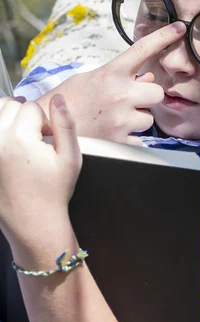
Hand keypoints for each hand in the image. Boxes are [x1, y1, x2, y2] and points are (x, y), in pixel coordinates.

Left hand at [0, 95, 80, 243]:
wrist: (33, 222)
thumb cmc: (54, 192)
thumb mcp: (70, 157)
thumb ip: (65, 123)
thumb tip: (58, 99)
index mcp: (20, 139)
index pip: (31, 106)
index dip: (44, 121)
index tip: (48, 139)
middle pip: (10, 105)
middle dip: (24, 116)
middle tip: (34, 139)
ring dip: (7, 119)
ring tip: (20, 138)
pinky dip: (0, 133)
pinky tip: (8, 145)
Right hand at [36, 22, 186, 143]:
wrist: (46, 130)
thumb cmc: (66, 101)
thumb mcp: (90, 79)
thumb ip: (120, 77)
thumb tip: (147, 78)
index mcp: (111, 74)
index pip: (143, 49)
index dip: (164, 36)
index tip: (180, 28)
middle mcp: (120, 95)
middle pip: (157, 91)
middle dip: (147, 96)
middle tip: (130, 99)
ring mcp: (122, 119)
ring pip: (149, 117)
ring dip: (137, 117)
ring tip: (115, 118)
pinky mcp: (120, 142)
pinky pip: (140, 138)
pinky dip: (130, 136)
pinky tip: (112, 132)